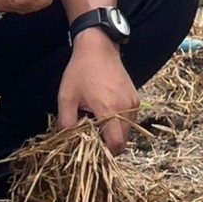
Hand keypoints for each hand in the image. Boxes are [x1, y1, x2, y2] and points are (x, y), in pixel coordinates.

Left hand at [59, 34, 136, 153]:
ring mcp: (134, 103)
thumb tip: (69, 142)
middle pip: (123, 141)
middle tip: (91, 136)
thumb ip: (67, 123)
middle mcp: (126, 108)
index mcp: (109, 109)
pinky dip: (119, 122)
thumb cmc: (80, 71)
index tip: (93, 151)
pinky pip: (130, 119)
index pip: (116, 144)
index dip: (106, 153)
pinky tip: (105, 112)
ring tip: (97, 121)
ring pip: (127, 131)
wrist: (98, 48)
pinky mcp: (136, 98)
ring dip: (114, 132)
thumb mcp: (66, 97)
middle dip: (108, 144)